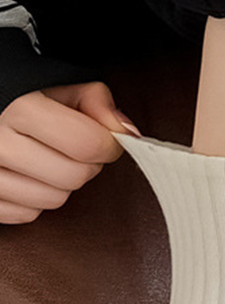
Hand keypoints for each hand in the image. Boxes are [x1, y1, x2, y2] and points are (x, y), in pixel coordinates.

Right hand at [0, 81, 141, 224]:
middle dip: (86, 165)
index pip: (87, 143)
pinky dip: (36, 199)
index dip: (108, 145)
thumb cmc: (20, 102)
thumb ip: (95, 101)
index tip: (108, 141)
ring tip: (48, 160)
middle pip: (75, 176)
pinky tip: (28, 176)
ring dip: (62, 185)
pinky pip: (29, 214)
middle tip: (75, 150)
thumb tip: (125, 132)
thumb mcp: (57, 89)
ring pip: (54, 199)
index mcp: (20, 109)